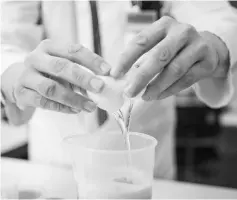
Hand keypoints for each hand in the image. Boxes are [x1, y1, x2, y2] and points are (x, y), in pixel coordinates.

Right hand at [1, 40, 110, 112]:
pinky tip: (75, 110)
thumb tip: (105, 81)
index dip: (91, 60)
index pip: (72, 50)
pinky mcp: (21, 93)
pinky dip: (62, 108)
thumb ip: (81, 70)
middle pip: (60, 67)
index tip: (107, 70)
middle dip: (83, 78)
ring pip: (51, 88)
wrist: (21, 80)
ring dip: (74, 98)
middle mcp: (35, 58)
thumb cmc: (49, 72)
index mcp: (49, 47)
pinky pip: (43, 102)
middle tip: (100, 87)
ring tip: (90, 106)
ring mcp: (26, 76)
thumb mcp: (63, 65)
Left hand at [111, 16, 228, 100]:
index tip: (115, 75)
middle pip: (158, 56)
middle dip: (141, 77)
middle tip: (129, 92)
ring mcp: (197, 45)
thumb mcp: (158, 45)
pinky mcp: (207, 62)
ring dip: (156, 86)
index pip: (141, 41)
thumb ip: (142, 58)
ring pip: (174, 70)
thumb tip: (122, 79)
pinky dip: (170, 90)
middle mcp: (182, 32)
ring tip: (144, 97)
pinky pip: (186, 80)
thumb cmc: (174, 49)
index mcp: (164, 25)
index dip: (126, 59)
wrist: (207, 49)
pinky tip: (158, 96)